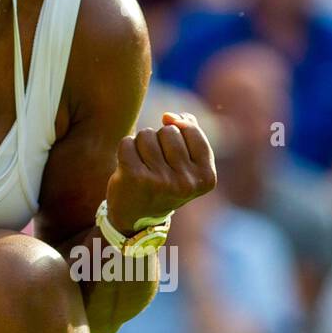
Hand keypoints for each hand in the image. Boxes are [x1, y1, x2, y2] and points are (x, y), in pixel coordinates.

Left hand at [106, 112, 215, 233]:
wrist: (135, 216)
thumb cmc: (163, 182)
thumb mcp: (185, 163)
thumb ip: (188, 133)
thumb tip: (170, 116)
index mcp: (206, 177)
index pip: (191, 130)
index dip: (177, 133)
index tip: (172, 155)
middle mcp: (186, 182)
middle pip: (168, 131)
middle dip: (158, 139)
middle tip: (155, 163)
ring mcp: (161, 181)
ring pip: (147, 134)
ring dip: (140, 144)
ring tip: (142, 164)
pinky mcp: (135, 178)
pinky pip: (127, 142)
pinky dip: (125, 149)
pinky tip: (127, 166)